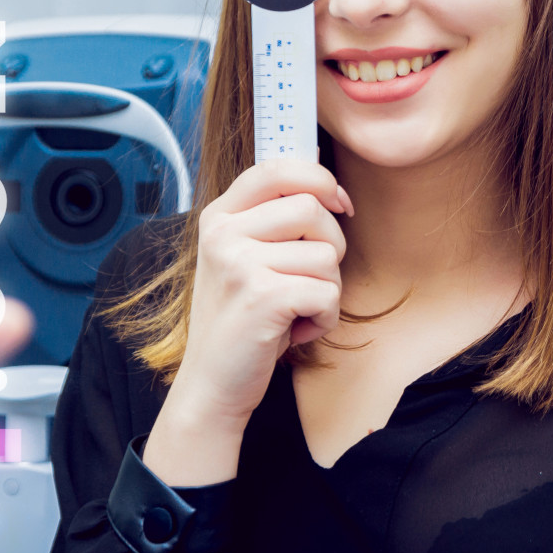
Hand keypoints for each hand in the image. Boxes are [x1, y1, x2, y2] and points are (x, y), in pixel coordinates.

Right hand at [142, 158, 351, 485]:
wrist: (213, 385)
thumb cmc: (240, 321)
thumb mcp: (244, 258)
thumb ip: (273, 219)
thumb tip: (327, 177)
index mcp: (219, 217)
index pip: (277, 167)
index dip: (319, 179)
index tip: (340, 203)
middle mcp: (223, 233)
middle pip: (312, 208)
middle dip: (330, 246)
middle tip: (308, 279)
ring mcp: (239, 262)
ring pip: (327, 254)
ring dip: (326, 290)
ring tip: (295, 311)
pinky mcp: (261, 295)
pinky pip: (327, 292)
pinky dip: (324, 318)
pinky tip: (295, 331)